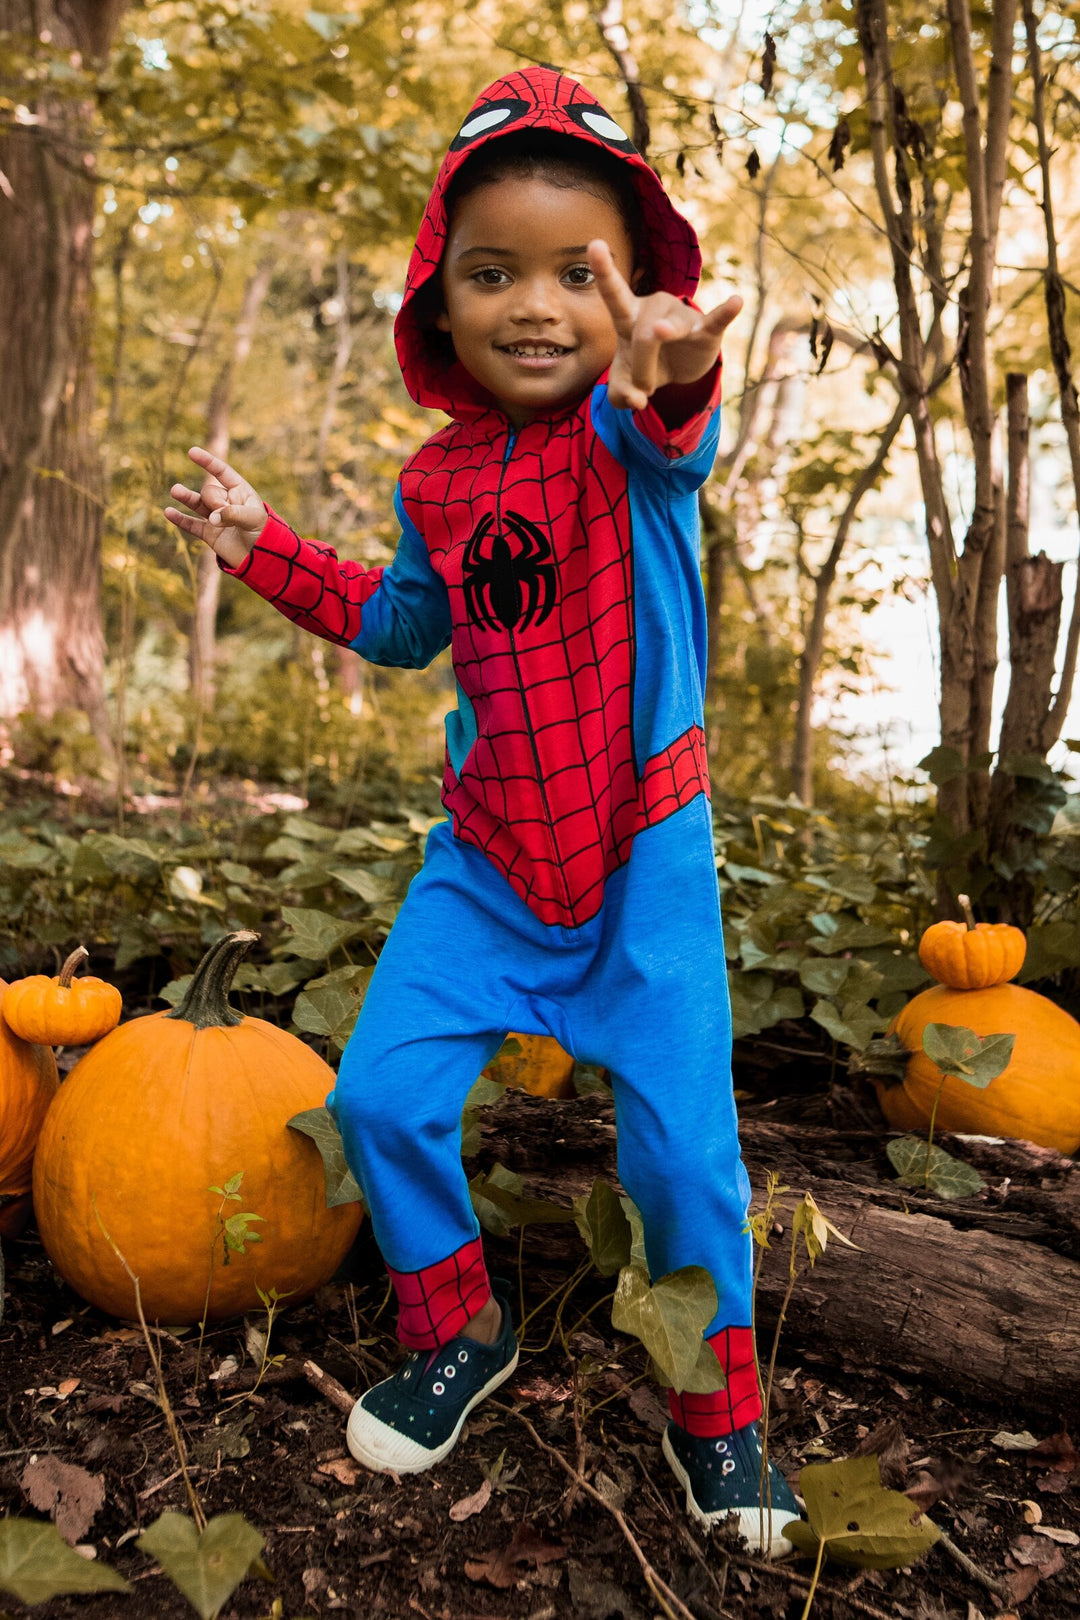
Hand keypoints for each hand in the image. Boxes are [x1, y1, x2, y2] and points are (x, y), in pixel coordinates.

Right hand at [164, 447, 267, 568]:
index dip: (207, 462)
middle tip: (224, 516)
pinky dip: (180, 519)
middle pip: (210, 492)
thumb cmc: (263, 534)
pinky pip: (191, 524)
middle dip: (215, 503)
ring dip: (186, 497)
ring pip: (197, 503)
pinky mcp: (208, 533)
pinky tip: (168, 512)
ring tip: (175, 491)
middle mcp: (225, 501)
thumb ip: (232, 514)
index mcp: (240, 491)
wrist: (261, 559)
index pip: (221, 472)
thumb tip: (211, 519)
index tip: (191, 452)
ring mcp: (215, 517)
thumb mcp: (253, 519)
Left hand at [588, 239, 742, 411]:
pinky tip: (737, 301)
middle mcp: (655, 307)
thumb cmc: (645, 366)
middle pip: (643, 333)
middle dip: (638, 369)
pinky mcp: (708, 329)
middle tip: (640, 390)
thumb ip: (619, 394)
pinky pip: (716, 319)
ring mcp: (682, 315)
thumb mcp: (625, 385)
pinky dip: (726, 312)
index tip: (594, 243)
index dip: (605, 271)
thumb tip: (637, 401)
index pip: (614, 292)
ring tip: (652, 387)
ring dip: (653, 370)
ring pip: (668, 334)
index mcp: (629, 315)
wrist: (679, 369)